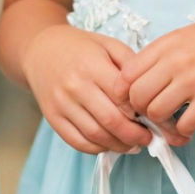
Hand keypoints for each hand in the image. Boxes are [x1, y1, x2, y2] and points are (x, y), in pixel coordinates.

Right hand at [22, 24, 153, 154]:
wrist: (41, 49)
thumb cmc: (80, 47)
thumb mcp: (109, 45)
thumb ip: (131, 64)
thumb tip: (150, 92)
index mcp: (92, 65)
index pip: (122, 97)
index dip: (142, 112)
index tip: (153, 117)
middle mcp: (75, 86)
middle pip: (111, 121)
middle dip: (135, 135)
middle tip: (148, 138)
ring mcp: (61, 104)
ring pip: (96, 136)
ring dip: (119, 145)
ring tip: (133, 144)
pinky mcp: (53, 118)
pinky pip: (78, 142)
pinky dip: (97, 149)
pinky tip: (110, 144)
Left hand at [120, 14, 194, 140]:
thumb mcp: (186, 35)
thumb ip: (161, 54)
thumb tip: (139, 78)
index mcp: (166, 44)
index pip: (126, 74)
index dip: (125, 93)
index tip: (133, 100)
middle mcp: (175, 61)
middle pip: (137, 96)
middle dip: (139, 111)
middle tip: (150, 115)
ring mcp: (193, 80)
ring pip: (156, 113)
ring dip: (160, 124)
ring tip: (170, 124)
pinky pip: (185, 124)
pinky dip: (182, 132)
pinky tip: (187, 129)